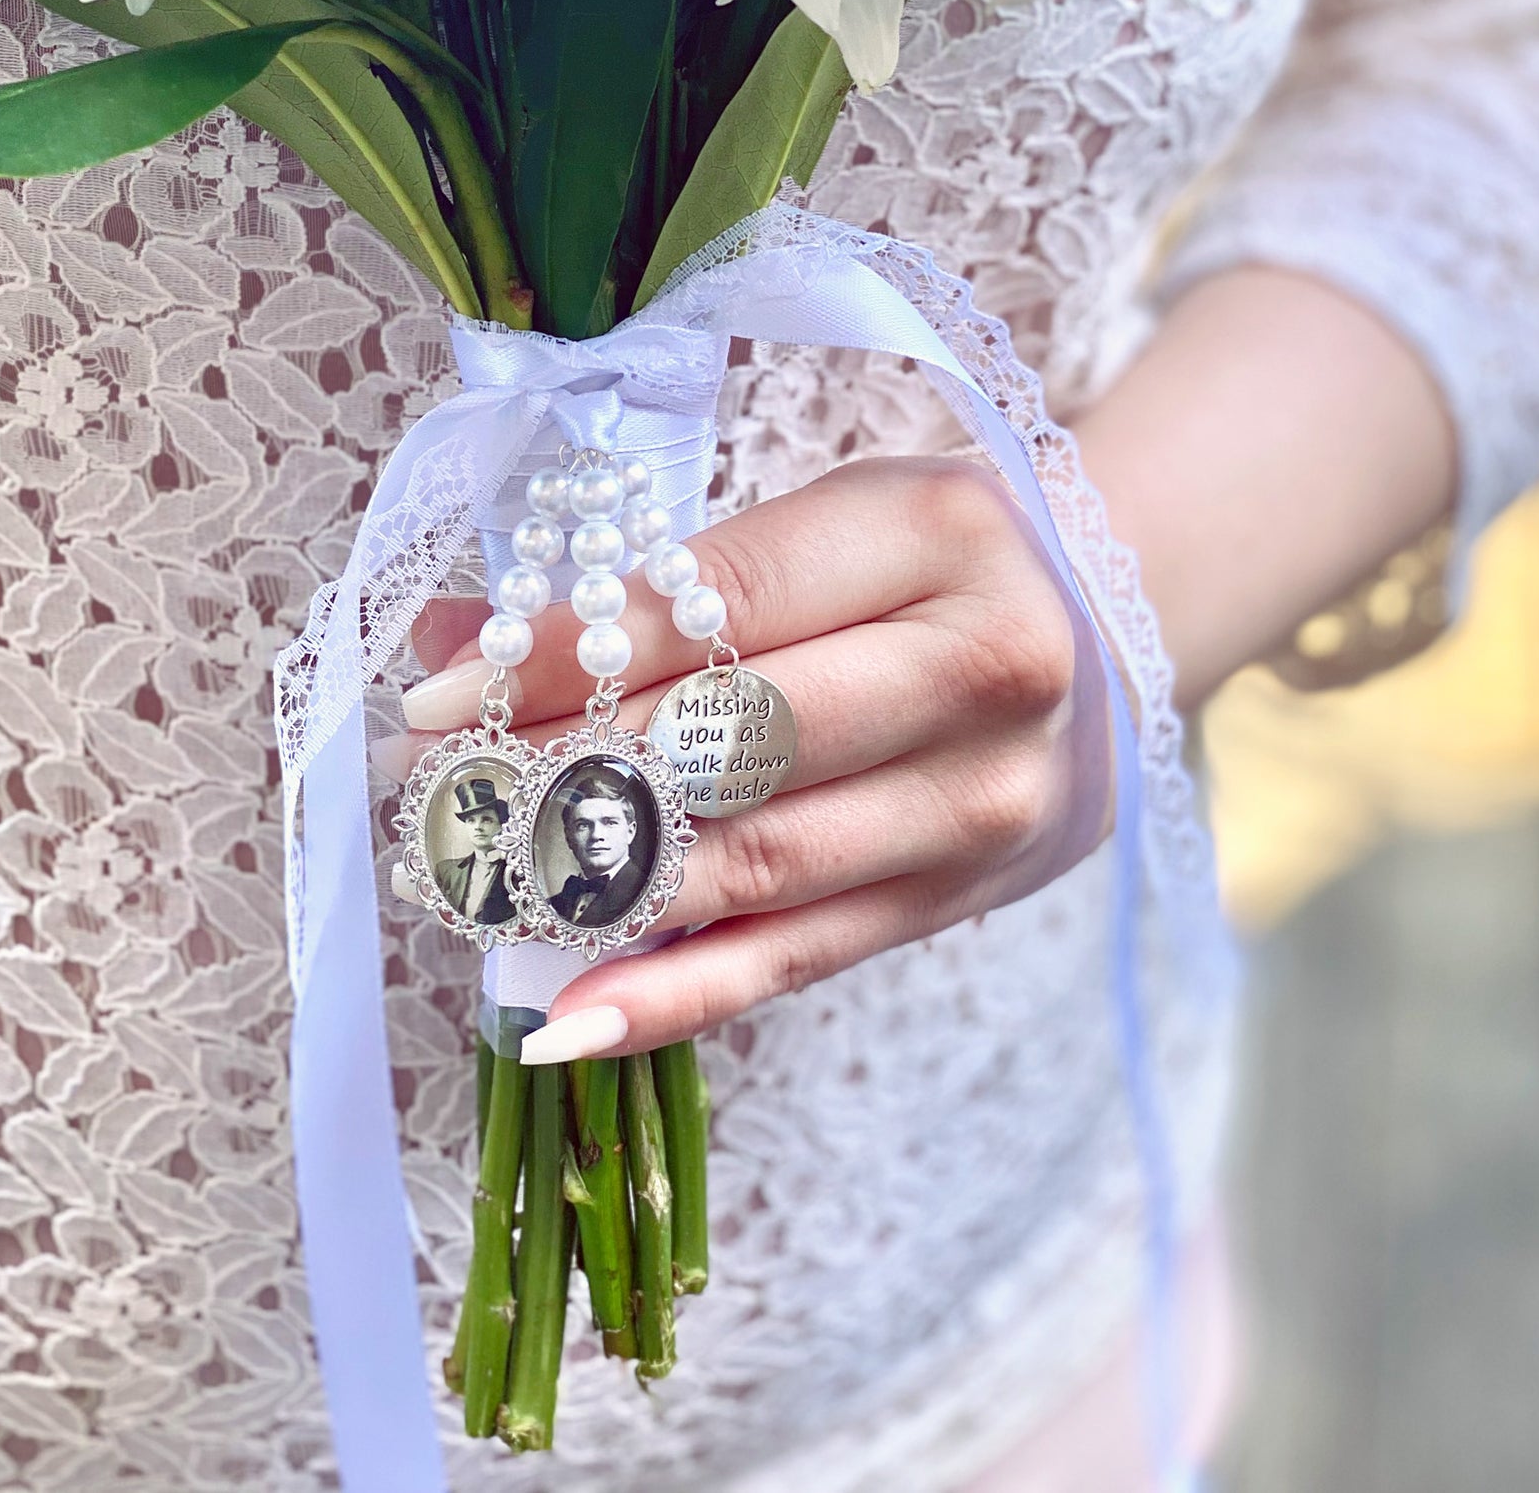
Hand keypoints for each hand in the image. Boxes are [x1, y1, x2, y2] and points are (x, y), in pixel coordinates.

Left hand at [394, 457, 1108, 1060]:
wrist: (1102, 635)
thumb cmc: (928, 561)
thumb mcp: (821, 520)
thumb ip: (657, 583)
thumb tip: (453, 644)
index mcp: (937, 532)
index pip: (718, 602)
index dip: (568, 653)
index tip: (437, 693)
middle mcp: (979, 669)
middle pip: (733, 739)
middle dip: (560, 772)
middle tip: (438, 790)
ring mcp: (979, 802)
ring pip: (754, 859)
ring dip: (591, 882)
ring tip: (472, 876)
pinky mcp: (958, 899)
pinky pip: (794, 959)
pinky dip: (673, 994)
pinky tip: (565, 1019)